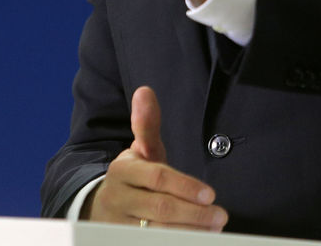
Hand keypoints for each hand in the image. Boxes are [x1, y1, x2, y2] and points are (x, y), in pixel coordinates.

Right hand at [82, 87, 227, 229]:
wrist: (100, 208)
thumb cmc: (133, 177)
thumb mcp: (140, 151)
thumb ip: (147, 124)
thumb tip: (145, 90)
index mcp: (122, 171)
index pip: (158, 178)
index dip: (186, 186)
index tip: (210, 194)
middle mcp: (116, 199)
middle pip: (159, 209)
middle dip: (194, 213)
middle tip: (220, 216)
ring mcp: (116, 226)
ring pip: (156, 233)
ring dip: (188, 232)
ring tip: (213, 230)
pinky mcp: (117, 242)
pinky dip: (174, 243)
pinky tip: (195, 240)